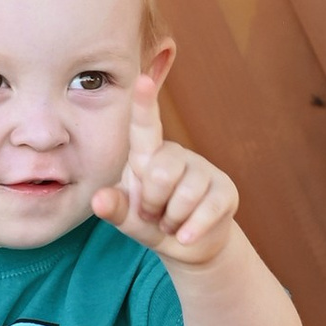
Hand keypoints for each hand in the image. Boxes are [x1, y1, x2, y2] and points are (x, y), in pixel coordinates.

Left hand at [92, 80, 240, 265]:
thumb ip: (113, 208)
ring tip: (171, 222)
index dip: (144, 104)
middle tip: (154, 214)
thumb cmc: (152, 222)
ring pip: (184, 196)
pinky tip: (185, 236)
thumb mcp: (128, 218)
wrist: (189, 246)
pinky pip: (207, 210)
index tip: (142, 79)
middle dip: (152, 204)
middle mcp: (176, 154)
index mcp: (147, 154)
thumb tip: (98, 200)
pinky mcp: (226, 190)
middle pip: (160, 174)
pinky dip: (192, 230)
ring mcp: (204, 170)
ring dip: (171, 220)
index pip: (144, 126)